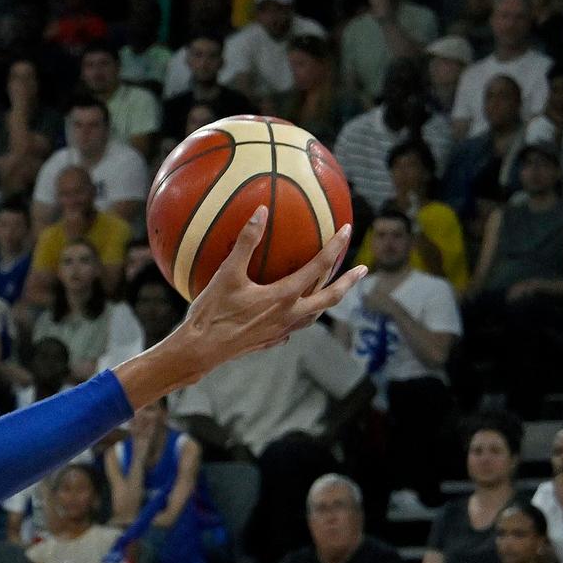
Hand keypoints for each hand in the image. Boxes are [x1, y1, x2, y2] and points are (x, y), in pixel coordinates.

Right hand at [167, 207, 361, 375]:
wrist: (199, 351)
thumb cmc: (212, 313)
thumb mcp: (227, 273)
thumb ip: (247, 242)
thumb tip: (261, 211)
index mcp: (283, 296)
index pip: (318, 267)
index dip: (335, 246)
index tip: (347, 230)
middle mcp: (289, 314)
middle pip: (329, 298)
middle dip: (348, 282)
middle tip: (363, 270)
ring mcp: (281, 330)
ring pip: (314, 316)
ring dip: (326, 302)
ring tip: (332, 292)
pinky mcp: (269, 341)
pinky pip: (293, 327)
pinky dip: (300, 318)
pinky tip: (294, 316)